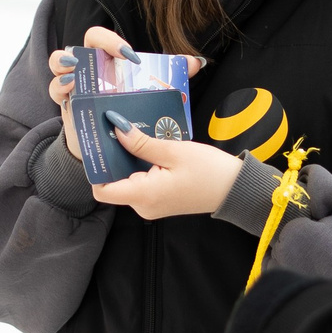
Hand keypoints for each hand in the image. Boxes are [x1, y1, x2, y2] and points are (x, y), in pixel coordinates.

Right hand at [46, 27, 203, 163]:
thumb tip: (193, 63)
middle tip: (93, 59)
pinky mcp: (67, 107)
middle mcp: (87, 70)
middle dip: (79, 50)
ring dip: (62, 64)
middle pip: (74, 47)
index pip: (100, 39)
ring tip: (74, 73)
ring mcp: (73, 87)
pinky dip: (60, 88)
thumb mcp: (151, 92)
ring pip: (57, 66)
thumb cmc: (130, 110)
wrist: (113, 144)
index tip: (128, 55)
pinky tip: (70, 93)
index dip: (110, 40)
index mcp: (105, 61)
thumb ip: (173, 76)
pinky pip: (56, 92)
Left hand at [91, 118, 242, 218]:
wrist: (235, 189)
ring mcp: (151, 204)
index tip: (97, 143)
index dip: (96, 168)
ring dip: (127, 157)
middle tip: (112, 128)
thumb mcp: (174, 151)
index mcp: (143, 195)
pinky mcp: (160, 199)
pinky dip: (140, 164)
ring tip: (130, 131)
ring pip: (127, 179)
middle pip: (114, 182)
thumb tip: (116, 128)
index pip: (102, 190)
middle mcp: (143, 205)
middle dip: (112, 156)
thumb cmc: (209, 171)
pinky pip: (141, 181)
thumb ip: (141, 143)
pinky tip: (145, 144)